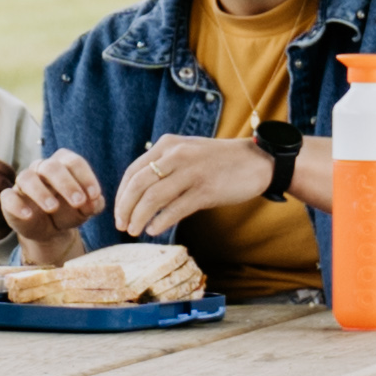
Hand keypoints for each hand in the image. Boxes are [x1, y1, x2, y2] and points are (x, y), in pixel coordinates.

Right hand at [2, 145, 104, 233]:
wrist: (51, 230)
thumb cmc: (70, 211)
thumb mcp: (85, 210)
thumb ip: (93, 204)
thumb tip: (94, 202)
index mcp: (63, 164)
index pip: (73, 162)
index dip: (85, 177)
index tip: (94, 195)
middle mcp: (42, 168)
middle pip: (51, 167)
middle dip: (66, 183)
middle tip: (78, 201)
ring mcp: (24, 182)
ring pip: (27, 177)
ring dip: (41, 192)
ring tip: (53, 208)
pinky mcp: (10, 198)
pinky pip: (8, 196)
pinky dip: (16, 204)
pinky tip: (28, 215)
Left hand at [114, 126, 299, 238]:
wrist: (256, 162)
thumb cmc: (219, 162)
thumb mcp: (187, 153)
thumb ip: (164, 166)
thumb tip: (139, 194)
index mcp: (168, 145)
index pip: (133, 171)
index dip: (121, 194)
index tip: (119, 212)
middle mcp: (177, 155)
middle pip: (139, 184)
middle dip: (125, 208)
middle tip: (122, 225)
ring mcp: (191, 172)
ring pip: (153, 198)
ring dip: (139, 217)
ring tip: (134, 231)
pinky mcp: (205, 190)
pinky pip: (175, 208)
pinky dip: (161, 221)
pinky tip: (154, 230)